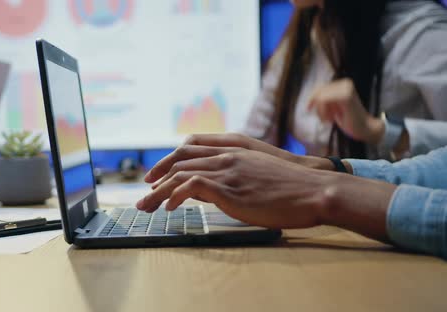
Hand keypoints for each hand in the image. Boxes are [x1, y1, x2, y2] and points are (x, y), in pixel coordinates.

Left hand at [137, 150, 329, 228]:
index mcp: (233, 149)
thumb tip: (207, 189)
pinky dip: (176, 196)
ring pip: (181, 175)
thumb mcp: (257, 174)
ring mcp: (228, 170)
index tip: (156, 177)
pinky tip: (169, 208)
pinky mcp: (230, 188)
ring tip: (147, 206)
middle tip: (144, 195)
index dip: (168, 162)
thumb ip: (231, 176)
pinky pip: (193, 188)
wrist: (314, 189)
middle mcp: (226, 156)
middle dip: (157, 178)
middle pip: (179, 161)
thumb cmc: (290, 187)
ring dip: (159, 192)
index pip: (189, 149)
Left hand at [308, 78, 383, 144]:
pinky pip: (324, 100)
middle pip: (318, 92)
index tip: (308, 109)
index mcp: (342, 84)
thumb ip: (324, 98)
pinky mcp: (346, 96)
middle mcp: (345, 83)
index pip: (319, 88)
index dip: (311, 99)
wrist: (364, 128)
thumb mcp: (332, 106)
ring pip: (320, 97)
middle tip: (326, 119)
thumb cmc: (348, 119)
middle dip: (318, 107)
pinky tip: (332, 119)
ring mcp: (346, 88)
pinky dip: (324, 112)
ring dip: (321, 112)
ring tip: (330, 119)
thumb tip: (310, 97)